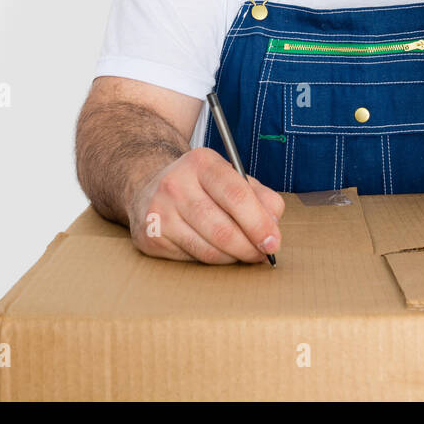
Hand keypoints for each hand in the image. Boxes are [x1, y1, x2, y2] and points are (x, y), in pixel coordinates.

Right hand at [125, 147, 285, 263]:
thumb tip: (274, 225)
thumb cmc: (200, 185)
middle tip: (262, 254)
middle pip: (222, 229)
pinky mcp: (150, 236)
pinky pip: (192, 258)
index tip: (273, 242)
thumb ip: (260, 197)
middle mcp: (176, 184)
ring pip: (208, 249)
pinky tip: (216, 250)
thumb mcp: (231, 177)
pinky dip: (212, 260)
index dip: (259, 223)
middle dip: (249, 247)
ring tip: (243, 253)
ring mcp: (159, 212)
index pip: (236, 196)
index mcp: (202, 163)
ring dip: (233, 257)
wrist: (149, 187)